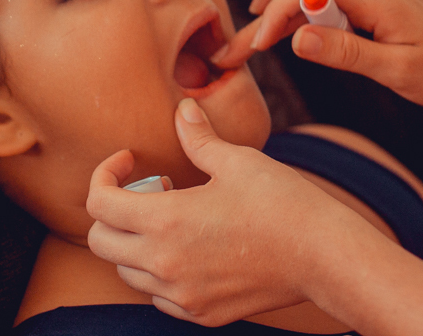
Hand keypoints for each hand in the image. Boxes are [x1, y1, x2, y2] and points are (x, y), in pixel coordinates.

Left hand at [86, 99, 362, 325]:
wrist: (324, 255)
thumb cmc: (283, 202)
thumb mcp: (238, 160)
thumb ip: (198, 138)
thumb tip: (182, 108)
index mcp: (166, 221)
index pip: (99, 204)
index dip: (106, 174)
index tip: (130, 160)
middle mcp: (165, 265)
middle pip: (101, 242)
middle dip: (114, 210)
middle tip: (153, 188)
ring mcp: (182, 294)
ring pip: (127, 271)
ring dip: (135, 241)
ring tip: (176, 216)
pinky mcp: (202, 313)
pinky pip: (158, 295)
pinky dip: (159, 271)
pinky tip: (191, 247)